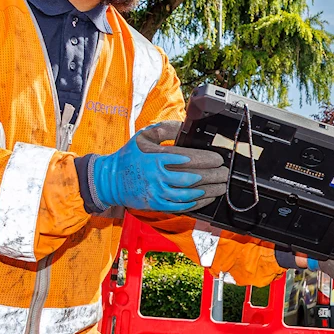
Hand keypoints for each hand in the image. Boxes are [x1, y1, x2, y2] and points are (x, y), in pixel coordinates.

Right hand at [90, 121, 226, 212]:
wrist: (109, 180)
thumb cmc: (129, 156)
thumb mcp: (144, 136)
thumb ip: (166, 129)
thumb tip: (186, 127)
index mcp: (156, 157)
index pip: (188, 158)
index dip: (206, 159)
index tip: (218, 159)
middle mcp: (158, 176)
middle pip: (192, 178)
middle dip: (213, 176)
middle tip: (224, 173)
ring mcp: (157, 192)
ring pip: (190, 194)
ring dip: (209, 191)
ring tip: (221, 186)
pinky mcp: (157, 205)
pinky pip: (182, 206)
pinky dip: (197, 203)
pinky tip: (207, 198)